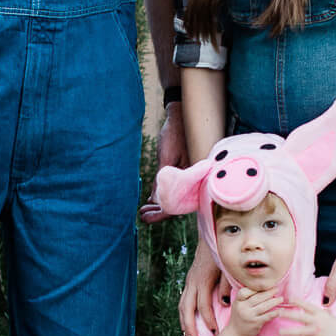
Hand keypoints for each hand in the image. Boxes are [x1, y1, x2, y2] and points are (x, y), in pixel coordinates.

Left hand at [140, 104, 187, 223]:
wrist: (180, 117)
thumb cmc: (175, 135)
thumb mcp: (165, 158)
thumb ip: (162, 180)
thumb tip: (155, 200)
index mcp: (194, 178)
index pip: (176, 205)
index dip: (159, 215)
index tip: (144, 217)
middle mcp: (194, 180)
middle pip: (176, 204)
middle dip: (158, 212)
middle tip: (142, 215)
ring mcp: (190, 177)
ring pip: (175, 198)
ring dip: (160, 204)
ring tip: (144, 209)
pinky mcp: (185, 172)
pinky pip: (175, 189)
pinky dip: (163, 194)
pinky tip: (152, 199)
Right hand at [179, 236, 220, 335]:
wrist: (208, 241)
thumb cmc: (220, 255)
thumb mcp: (226, 269)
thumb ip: (226, 286)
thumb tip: (225, 303)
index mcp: (203, 281)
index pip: (203, 305)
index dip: (208, 318)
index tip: (214, 330)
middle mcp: (192, 283)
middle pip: (187, 309)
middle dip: (190, 326)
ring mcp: (188, 283)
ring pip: (182, 306)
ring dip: (184, 322)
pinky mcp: (188, 282)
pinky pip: (183, 301)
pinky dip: (184, 314)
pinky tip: (187, 322)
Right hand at [226, 286, 284, 335]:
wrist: (235, 334)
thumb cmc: (239, 317)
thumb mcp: (238, 305)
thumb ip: (246, 297)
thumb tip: (261, 288)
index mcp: (238, 301)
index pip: (245, 291)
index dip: (255, 288)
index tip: (265, 285)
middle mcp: (242, 308)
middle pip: (257, 297)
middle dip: (269, 292)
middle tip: (277, 288)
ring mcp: (249, 316)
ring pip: (264, 306)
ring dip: (274, 301)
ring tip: (281, 298)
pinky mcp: (255, 323)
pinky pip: (267, 316)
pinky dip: (275, 313)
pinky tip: (281, 310)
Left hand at [278, 299, 335, 335]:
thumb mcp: (331, 317)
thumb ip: (324, 313)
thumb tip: (322, 307)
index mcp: (320, 314)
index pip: (307, 305)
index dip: (297, 301)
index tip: (288, 298)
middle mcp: (318, 321)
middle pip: (300, 317)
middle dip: (288, 315)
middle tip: (278, 313)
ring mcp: (317, 332)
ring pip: (300, 332)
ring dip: (289, 332)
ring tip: (279, 333)